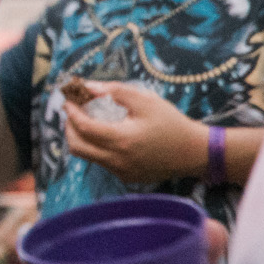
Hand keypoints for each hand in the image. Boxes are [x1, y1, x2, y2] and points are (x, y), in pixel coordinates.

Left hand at [64, 82, 206, 184]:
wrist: (195, 152)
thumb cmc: (171, 123)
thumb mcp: (145, 101)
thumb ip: (114, 92)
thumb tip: (88, 86)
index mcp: (121, 141)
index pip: (83, 128)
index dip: (71, 112)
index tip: (68, 100)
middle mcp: (117, 161)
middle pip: (77, 147)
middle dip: (69, 128)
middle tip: (74, 112)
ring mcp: (122, 172)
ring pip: (88, 157)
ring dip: (82, 138)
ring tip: (88, 121)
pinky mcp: (127, 178)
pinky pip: (102, 163)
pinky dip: (97, 149)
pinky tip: (107, 135)